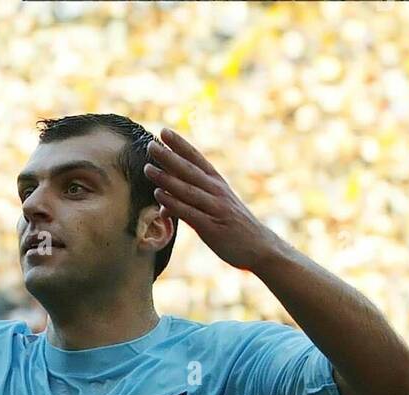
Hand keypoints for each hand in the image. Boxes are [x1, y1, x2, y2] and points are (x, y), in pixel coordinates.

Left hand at [143, 127, 271, 271]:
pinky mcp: (212, 227)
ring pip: (188, 190)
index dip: (181, 145)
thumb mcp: (215, 209)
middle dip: (170, 157)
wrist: (260, 247)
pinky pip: (189, 212)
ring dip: (167, 178)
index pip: (197, 159)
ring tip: (148, 168)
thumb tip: (164, 204)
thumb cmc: (234, 227)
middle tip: (151, 145)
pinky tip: (159, 196)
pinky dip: (174, 203)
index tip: (165, 132)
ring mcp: (215, 208)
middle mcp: (217, 192)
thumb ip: (190, 203)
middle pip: (190, 171)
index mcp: (218, 183)